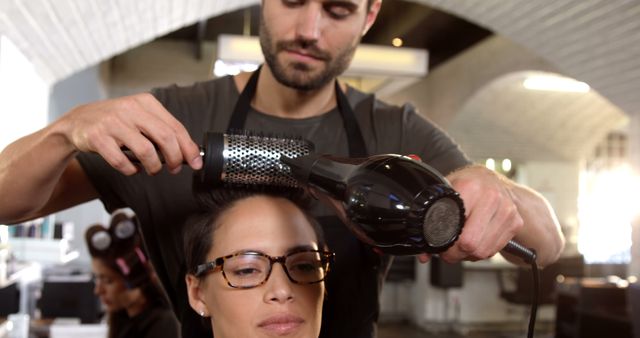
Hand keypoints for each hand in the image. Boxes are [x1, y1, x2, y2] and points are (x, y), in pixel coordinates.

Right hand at [57, 93, 201, 174]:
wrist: (77, 122)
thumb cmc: (115, 122)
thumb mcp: (139, 117)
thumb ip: (161, 130)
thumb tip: (188, 151)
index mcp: (145, 102)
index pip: (175, 127)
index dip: (188, 147)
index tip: (196, 162)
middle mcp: (130, 108)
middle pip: (165, 138)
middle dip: (175, 158)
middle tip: (175, 169)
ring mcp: (112, 122)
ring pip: (146, 151)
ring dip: (154, 166)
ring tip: (153, 169)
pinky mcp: (97, 137)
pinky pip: (121, 161)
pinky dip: (130, 169)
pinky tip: (132, 168)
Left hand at [438, 165, 523, 262]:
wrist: (494, 179)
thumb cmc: (467, 185)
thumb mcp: (445, 191)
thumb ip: (430, 219)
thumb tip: (423, 254)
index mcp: (470, 187)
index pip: (456, 226)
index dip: (444, 241)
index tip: (439, 244)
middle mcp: (491, 197)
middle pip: (470, 244)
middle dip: (455, 253)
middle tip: (448, 250)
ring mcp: (506, 210)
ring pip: (483, 251)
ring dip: (468, 254)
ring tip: (461, 244)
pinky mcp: (515, 222)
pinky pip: (493, 250)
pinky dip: (481, 252)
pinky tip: (476, 240)